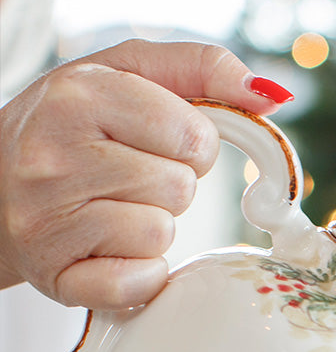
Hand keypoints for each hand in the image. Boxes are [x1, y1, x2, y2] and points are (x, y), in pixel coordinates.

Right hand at [0, 39, 291, 309]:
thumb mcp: (126, 74)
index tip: (162, 142)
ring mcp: (48, 219)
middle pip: (180, 187)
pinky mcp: (57, 275)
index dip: (193, 144)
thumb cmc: (76, 127)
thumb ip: (200, 69)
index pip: (193, 134)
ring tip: (114, 208)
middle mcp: (53, 155)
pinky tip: (111, 250)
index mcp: (76, 96)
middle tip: (131, 178)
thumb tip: (270, 94)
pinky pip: (139, 282)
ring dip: (154, 226)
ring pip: (161, 234)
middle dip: (172, 185)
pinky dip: (140, 273)